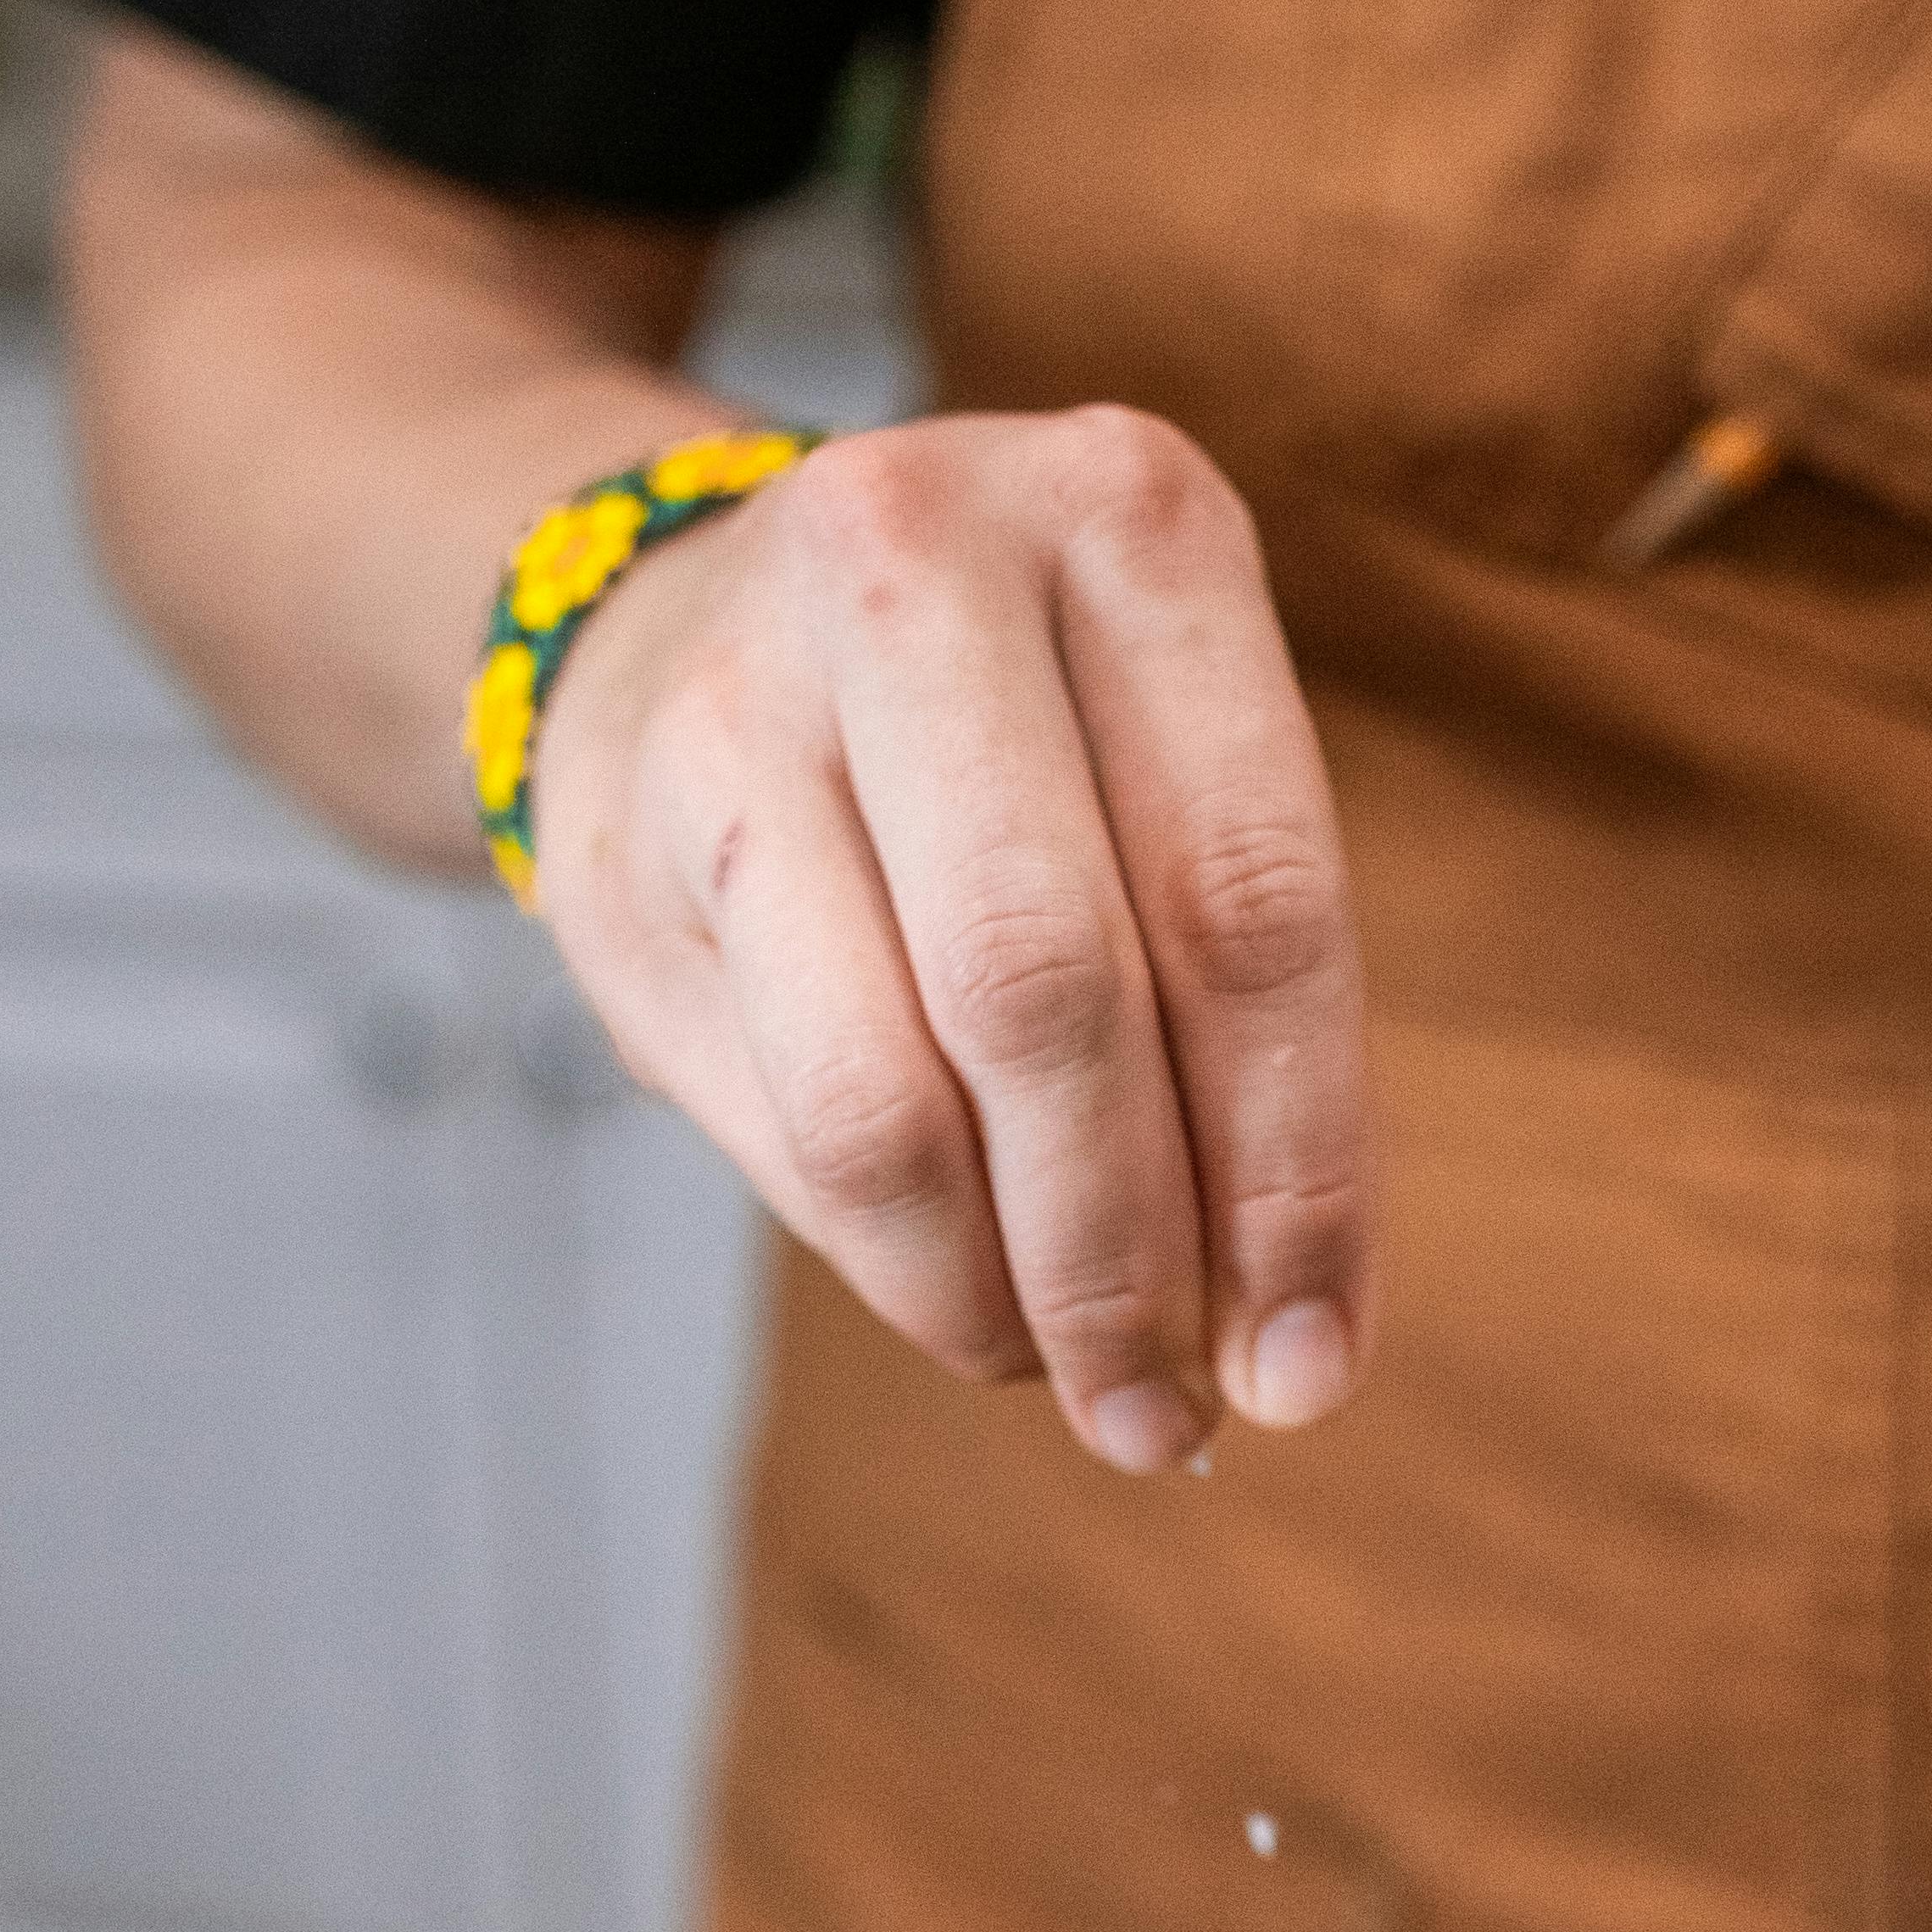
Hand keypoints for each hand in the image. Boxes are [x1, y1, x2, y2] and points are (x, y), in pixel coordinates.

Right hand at [528, 406, 1372, 1474]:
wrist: (686, 615)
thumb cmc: (1015, 728)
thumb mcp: (1167, 757)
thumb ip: (1243, 998)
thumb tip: (1285, 1350)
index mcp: (1130, 518)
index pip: (1248, 897)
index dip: (1298, 1169)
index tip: (1312, 1359)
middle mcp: (914, 565)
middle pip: (1051, 993)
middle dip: (1131, 1255)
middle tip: (1172, 1413)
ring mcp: (736, 702)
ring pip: (895, 1096)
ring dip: (1004, 1295)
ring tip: (1079, 1378)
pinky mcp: (619, 852)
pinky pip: (789, 1132)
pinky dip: (903, 1266)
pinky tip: (970, 1303)